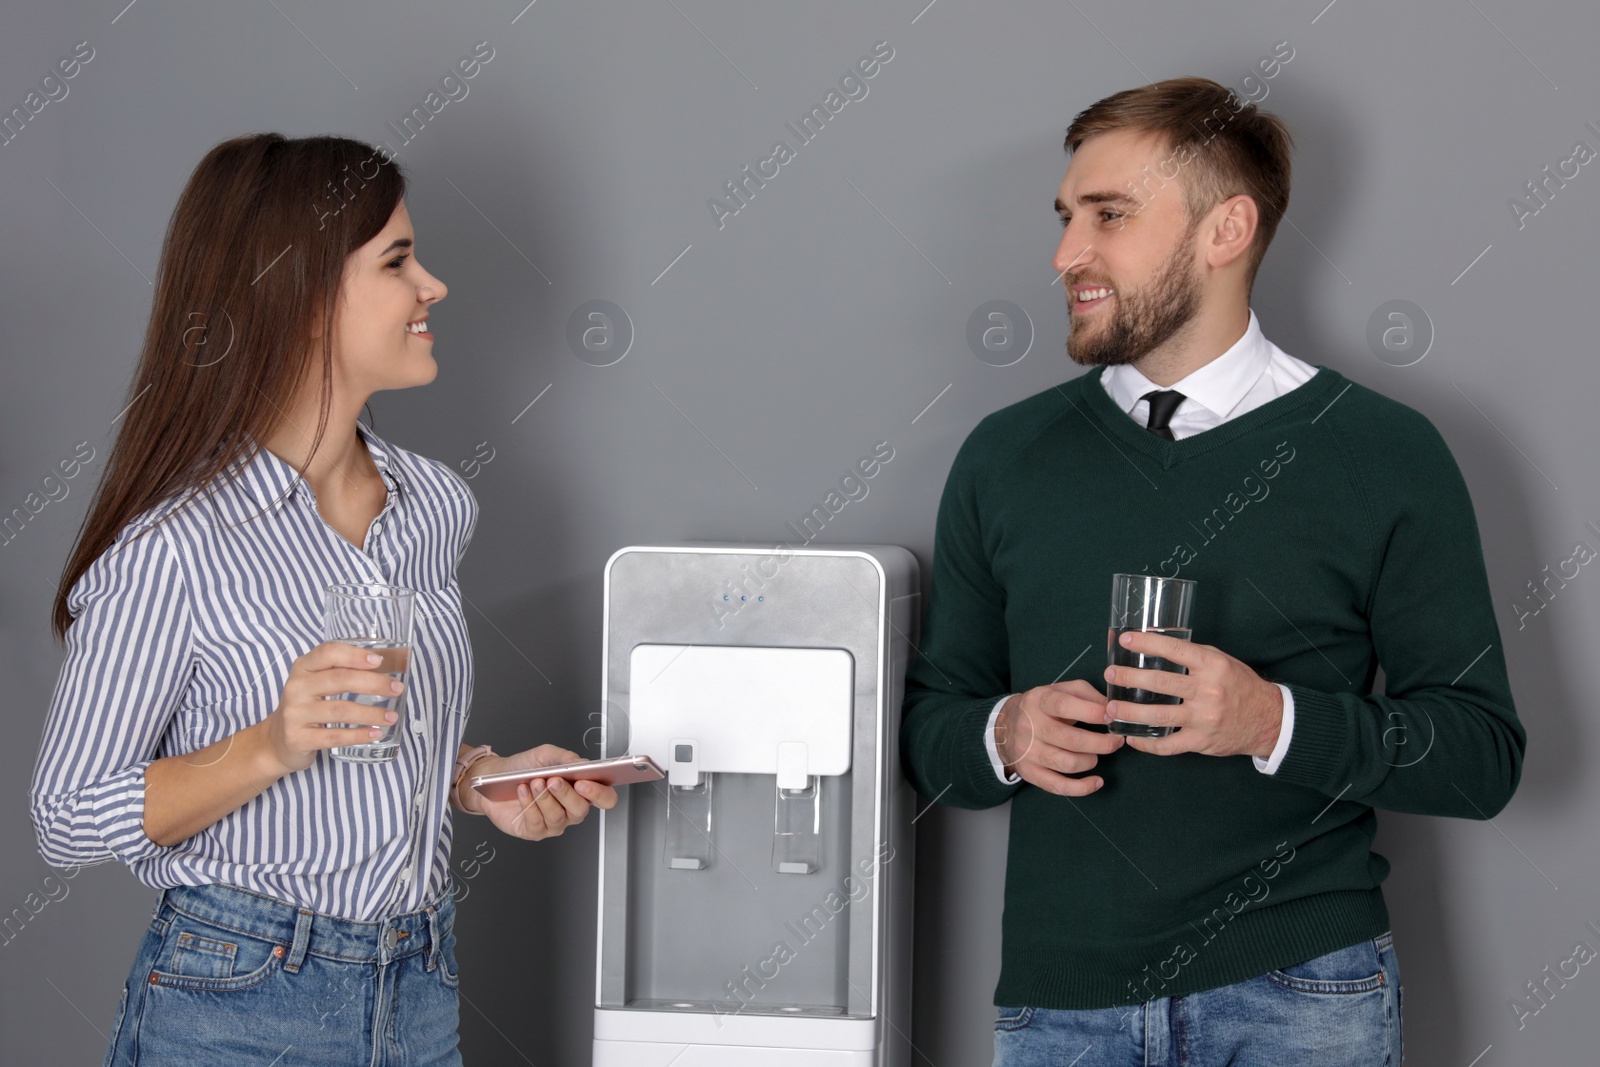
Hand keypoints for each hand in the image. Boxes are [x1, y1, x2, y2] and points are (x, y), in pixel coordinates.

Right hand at [260, 642, 404, 774]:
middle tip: (397, 688)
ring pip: (339, 710)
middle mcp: (296, 687)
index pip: (329, 653)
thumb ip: (345, 671)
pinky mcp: (297, 738)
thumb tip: (393, 662)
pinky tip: (375, 733)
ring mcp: (295, 713)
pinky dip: (358, 735)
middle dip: (373, 683)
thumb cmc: (307, 705)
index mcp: (303, 667)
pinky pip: (333, 736)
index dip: (355, 655)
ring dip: (371, 713)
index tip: (379, 661)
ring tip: (392, 716)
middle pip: (339, 680)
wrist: (278, 740)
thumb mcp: (317, 682)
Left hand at [472, 745, 618, 840]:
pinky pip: (537, 823)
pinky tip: (523, 791)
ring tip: (534, 782)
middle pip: (581, 810)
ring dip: (545, 798)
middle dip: (567, 795)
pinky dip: (529, 805)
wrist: (494, 778)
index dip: (599, 793)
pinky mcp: (534, 831)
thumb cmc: (523, 767)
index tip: (584, 781)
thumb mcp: (545, 755)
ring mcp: (554, 823)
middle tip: (554, 780)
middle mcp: (570, 809)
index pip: (605, 798)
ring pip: (558, 817)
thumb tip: (581, 763)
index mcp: (581, 790)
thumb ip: (565, 757)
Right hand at [994, 679, 1125, 795]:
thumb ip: (1088, 695)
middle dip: (1102, 743)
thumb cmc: (1043, 706)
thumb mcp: (1061, 690)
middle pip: (1071, 740)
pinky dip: (1082, 788)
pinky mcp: (1029, 772)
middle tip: (1116, 741)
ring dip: (1091, 761)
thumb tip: (1112, 709)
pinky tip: (1096, 781)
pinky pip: (1058, 786)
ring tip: (1097, 755)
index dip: (1092, 713)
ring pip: (1067, 764)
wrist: (1006, 724)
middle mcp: (1030, 726)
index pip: (1065, 706)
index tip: (1112, 717)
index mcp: (1039, 701)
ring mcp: (1028, 752)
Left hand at [1104, 630, 1282, 757]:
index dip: (1147, 643)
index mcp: (1212, 666)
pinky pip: (1168, 745)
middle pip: (1161, 683)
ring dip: (1130, 712)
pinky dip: (1146, 744)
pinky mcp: (1201, 741)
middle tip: (1110, 674)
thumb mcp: (1222, 662)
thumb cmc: (1240, 686)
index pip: (1175, 650)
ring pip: (1159, 716)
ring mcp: (1204, 718)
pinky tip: (1131, 738)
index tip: (1125, 640)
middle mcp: (1208, 691)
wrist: (1268, 720)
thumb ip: (1193, 656)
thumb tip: (1155, 644)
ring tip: (1110, 708)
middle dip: (1130, 679)